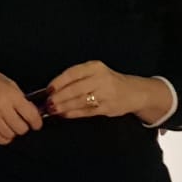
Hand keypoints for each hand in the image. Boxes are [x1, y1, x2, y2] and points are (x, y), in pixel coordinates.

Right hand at [0, 61, 43, 144]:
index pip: (31, 115)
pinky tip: (4, 132)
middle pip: (21, 128)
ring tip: (12, 126)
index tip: (37, 123)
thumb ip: (18, 96)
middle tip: (23, 123)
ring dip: (13, 132)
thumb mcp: (7, 81)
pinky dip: (3, 138)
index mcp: (10, 95)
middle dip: (25, 127)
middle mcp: (2, 107)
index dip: (37, 122)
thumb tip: (28, 108)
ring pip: (10, 135)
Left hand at [45, 62, 167, 122]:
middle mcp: (101, 78)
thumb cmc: (109, 81)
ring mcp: (105, 94)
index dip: (58, 82)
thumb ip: (77, 78)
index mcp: (95, 67)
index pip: (72, 73)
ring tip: (53, 110)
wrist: (134, 92)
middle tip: (48, 103)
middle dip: (59, 97)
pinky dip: (73, 113)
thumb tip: (53, 89)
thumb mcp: (95, 72)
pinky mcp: (107, 108)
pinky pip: (86, 111)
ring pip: (79, 101)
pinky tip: (64, 114)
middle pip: (75, 88)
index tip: (48, 89)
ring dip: (64, 106)